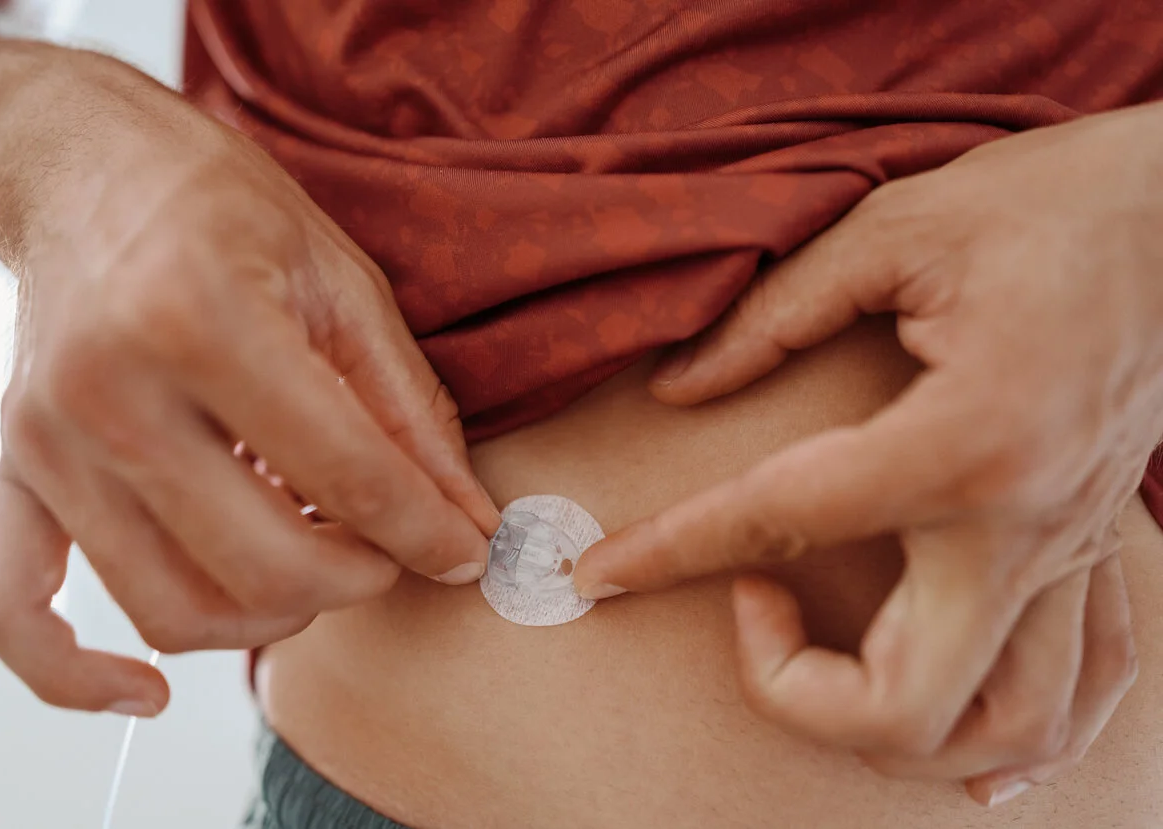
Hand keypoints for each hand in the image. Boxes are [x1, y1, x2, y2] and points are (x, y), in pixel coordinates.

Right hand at [0, 59, 498, 717]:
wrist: (81, 165)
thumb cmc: (220, 206)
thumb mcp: (342, 281)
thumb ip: (409, 409)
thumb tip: (466, 518)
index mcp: (202, 318)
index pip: (344, 472)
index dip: (426, 529)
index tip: (467, 551)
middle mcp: (110, 390)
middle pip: (259, 560)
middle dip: (356, 577)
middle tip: (391, 551)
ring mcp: (47, 442)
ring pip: (170, 605)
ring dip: (268, 615)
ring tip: (312, 561)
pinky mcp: (13, 472)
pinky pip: (17, 612)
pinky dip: (81, 677)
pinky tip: (151, 690)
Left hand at [575, 102, 1162, 803]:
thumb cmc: (1053, 201)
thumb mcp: (895, 231)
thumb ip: (772, 317)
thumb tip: (680, 385)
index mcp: (964, 440)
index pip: (783, 523)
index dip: (669, 553)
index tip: (597, 571)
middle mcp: (1025, 524)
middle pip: (908, 706)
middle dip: (791, 692)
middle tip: (742, 598)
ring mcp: (1074, 551)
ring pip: (1008, 729)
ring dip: (896, 735)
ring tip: (819, 668)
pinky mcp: (1098, 546)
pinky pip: (1086, 687)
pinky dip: (1021, 738)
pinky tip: (972, 754)